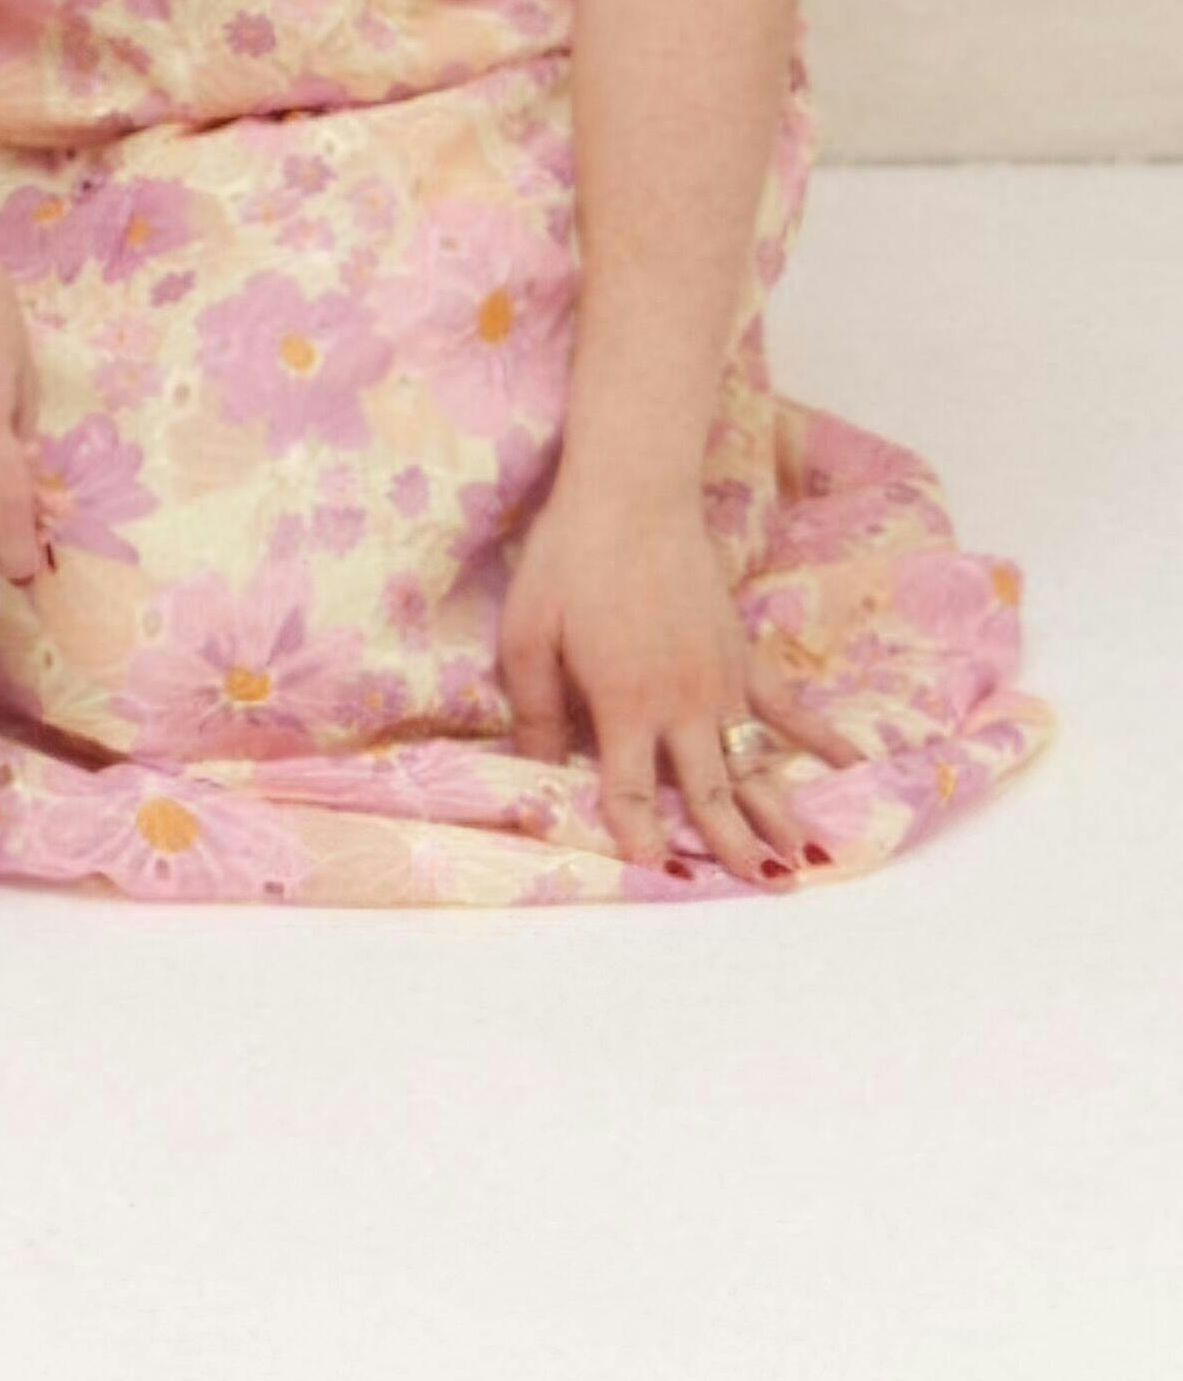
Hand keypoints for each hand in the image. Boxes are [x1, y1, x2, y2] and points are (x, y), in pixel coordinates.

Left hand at [498, 471, 863, 881]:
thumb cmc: (570, 558)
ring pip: (753, 761)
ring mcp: (722, 679)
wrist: (632, 494)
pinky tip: (852, 762)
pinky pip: (788, 705)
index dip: (639, 834)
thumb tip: (535, 768)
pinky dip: (820, 736)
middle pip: (709, 790)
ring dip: (777, 810)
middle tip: (759, 886)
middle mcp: (683, 703)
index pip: (631, 789)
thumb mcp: (529, 633)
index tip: (655, 872)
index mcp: (625, 704)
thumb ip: (534, 708)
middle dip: (731, 843)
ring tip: (801, 858)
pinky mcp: (743, 652)